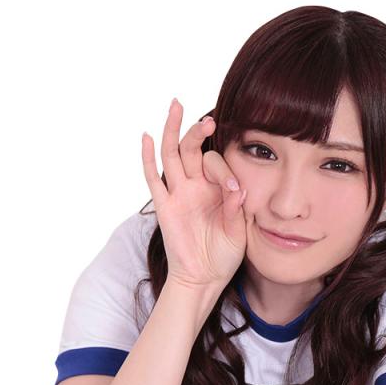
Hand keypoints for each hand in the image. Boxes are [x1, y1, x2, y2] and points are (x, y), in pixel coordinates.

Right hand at [141, 98, 246, 290]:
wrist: (204, 278)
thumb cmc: (224, 256)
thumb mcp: (238, 232)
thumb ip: (236, 210)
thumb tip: (237, 189)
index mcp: (218, 190)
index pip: (217, 165)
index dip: (226, 173)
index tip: (235, 192)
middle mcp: (197, 187)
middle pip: (192, 149)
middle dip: (198, 132)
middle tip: (208, 120)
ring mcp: (178, 194)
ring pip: (172, 155)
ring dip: (174, 130)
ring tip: (177, 106)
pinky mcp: (164, 207)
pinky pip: (153, 178)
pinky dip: (148, 157)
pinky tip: (147, 137)